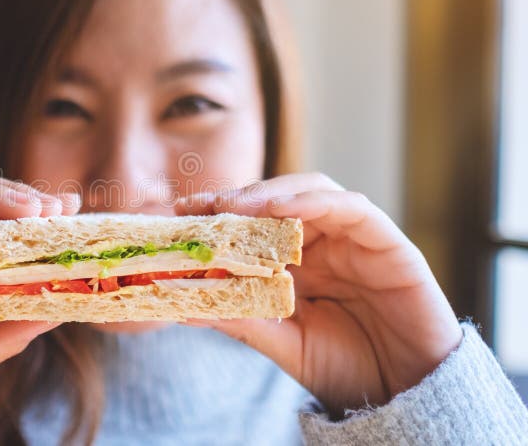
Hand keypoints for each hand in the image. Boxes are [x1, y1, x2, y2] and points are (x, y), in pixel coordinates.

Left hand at [175, 172, 461, 416]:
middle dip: (239, 198)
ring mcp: (355, 238)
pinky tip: (283, 207)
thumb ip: (243, 319)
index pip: (255, 222)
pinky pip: (353, 209)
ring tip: (235, 205)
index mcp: (297, 261)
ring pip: (312, 192)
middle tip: (204, 204)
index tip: (182, 210)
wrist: (404, 396)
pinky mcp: (388, 242)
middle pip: (279, 199)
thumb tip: (183, 306)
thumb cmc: (346, 368)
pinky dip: (316, 201)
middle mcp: (324, 242)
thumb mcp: (284, 342)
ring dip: (271, 193)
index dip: (220, 212)